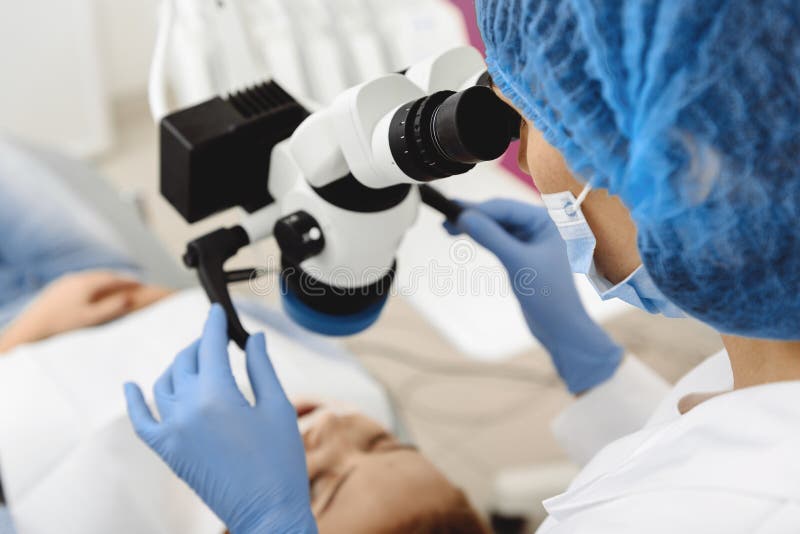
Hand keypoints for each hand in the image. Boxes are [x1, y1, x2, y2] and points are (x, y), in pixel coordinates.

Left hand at [0, 271, 152, 351]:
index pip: (113, 278)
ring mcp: (65, 281)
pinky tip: (93, 292)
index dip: (128, 280)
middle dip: (118, 278)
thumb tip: (129, 298)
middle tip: (131, 282)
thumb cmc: (64, 325)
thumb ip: (112, 307)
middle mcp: (76, 278)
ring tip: (115, 286)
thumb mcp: (92, 318)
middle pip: (102, 274)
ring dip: (105, 280)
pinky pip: (80, 281)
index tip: (141, 283)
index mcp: (86, 284)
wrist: (33, 327)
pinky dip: (93, 284)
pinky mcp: (57, 287)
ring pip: (91, 277)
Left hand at [124, 305, 316, 533]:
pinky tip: (131, 386)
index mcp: (217, 395)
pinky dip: (135, 401)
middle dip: (201, 343)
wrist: (267, 511)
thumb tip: (254, 338)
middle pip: (186, 361)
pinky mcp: (168, 452)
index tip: (217, 310)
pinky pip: (142, 421)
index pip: (210, 346)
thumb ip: (262, 368)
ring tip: (197, 359)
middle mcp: (187, 410)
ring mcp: (172, 432)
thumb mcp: (278, 407)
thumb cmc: (280, 461)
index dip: (214, 324)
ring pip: (165, 383)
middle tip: (219, 339)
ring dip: (179, 365)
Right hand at [446, 199, 622, 393]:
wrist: (561, 328)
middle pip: (499, 214)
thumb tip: (464, 217)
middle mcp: (540, 226)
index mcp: (547, 221)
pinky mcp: (522, 255)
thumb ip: (491, 238)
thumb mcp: (517, 263)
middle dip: (474, 216)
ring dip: (475, 226)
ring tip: (448, 227)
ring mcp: (530, 240)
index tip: (452, 212)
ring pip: (496, 226)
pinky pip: (498, 239)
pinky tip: (464, 235)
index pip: (506, 208)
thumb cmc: (549, 295)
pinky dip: (481, 237)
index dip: (478, 209)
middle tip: (445, 217)